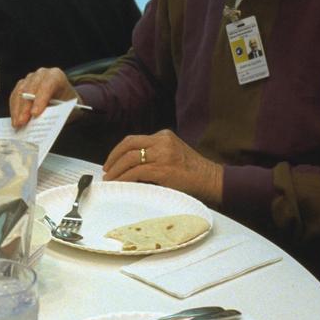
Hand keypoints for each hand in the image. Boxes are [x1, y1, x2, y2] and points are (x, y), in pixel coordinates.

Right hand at [9, 67, 77, 126]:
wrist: (64, 98)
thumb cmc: (66, 104)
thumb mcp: (66, 109)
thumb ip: (55, 113)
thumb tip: (41, 123)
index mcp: (56, 76)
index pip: (46, 86)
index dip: (40, 100)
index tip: (35, 114)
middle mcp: (41, 74)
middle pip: (30, 89)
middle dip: (25, 107)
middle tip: (22, 122)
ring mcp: (30, 78)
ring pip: (20, 92)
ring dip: (17, 109)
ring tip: (17, 124)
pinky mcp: (22, 85)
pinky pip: (14, 96)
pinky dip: (14, 109)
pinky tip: (15, 119)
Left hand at [103, 130, 222, 204]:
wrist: (212, 181)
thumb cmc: (193, 173)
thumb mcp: (173, 154)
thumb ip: (155, 155)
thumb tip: (130, 166)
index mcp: (164, 136)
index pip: (134, 139)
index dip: (119, 150)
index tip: (111, 161)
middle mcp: (162, 141)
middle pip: (129, 145)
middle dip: (113, 158)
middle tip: (106, 169)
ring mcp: (163, 154)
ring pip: (130, 158)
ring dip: (116, 170)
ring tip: (110, 179)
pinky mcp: (163, 169)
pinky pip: (136, 172)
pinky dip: (124, 178)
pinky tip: (120, 184)